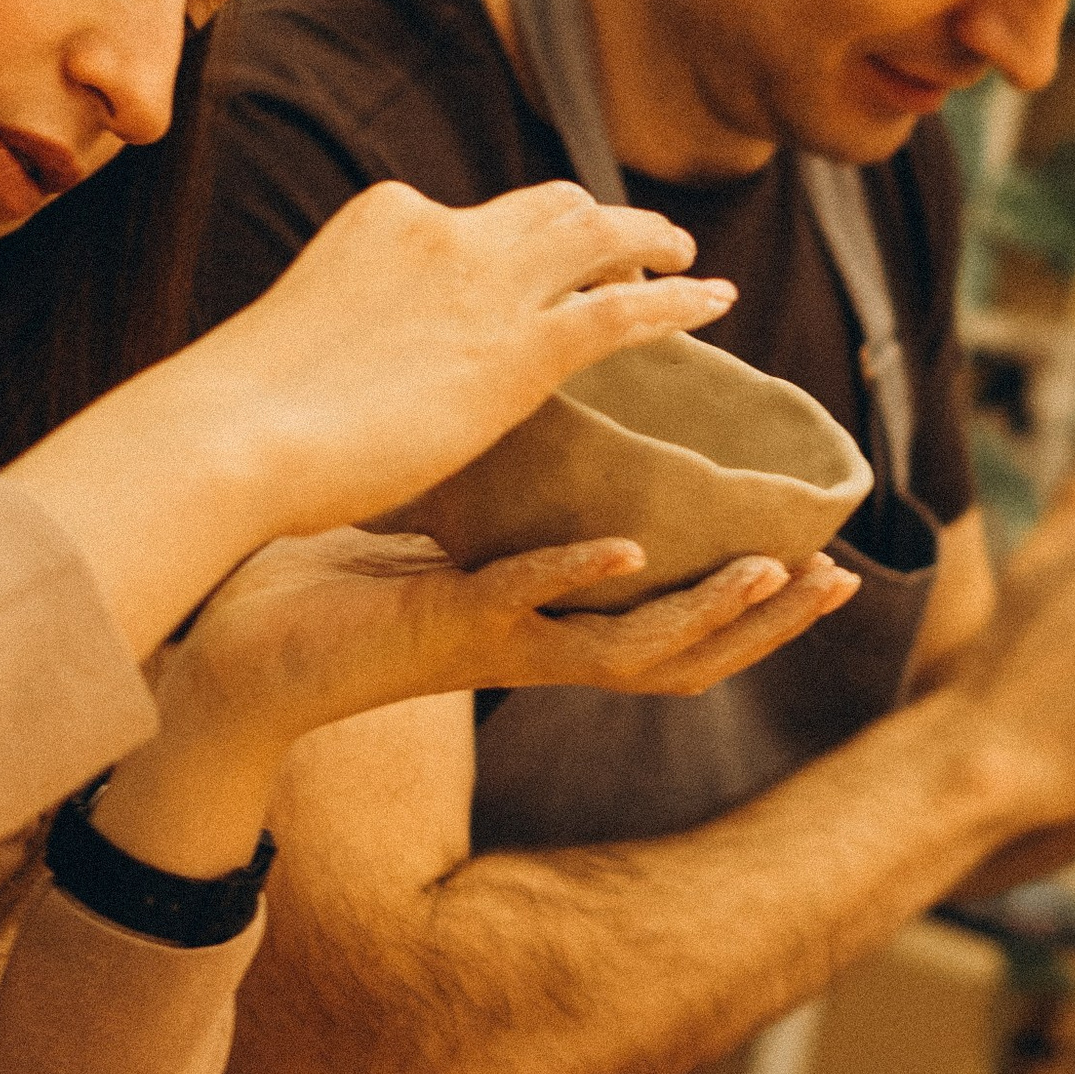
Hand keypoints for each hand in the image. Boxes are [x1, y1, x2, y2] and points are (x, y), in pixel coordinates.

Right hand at [6, 179, 747, 673]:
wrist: (231, 434)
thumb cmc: (239, 421)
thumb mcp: (296, 346)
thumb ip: (343, 343)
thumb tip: (339, 386)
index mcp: (381, 218)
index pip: (466, 217)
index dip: (512, 237)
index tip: (534, 262)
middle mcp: (442, 229)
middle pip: (546, 206)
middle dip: (594, 220)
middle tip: (634, 242)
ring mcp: (486, 283)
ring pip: (598, 238)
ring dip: (649, 239)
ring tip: (685, 258)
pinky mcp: (521, 349)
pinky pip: (624, 309)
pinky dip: (677, 297)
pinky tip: (714, 301)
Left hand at [88, 531, 861, 872]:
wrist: (233, 648)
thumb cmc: (332, 589)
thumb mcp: (445, 534)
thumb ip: (502, 498)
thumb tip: (543, 419)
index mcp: (553, 628)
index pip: (681, 627)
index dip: (760, 605)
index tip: (831, 563)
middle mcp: (541, 647)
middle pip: (686, 655)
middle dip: (770, 624)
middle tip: (841, 579)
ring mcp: (497, 642)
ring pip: (628, 647)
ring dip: (705, 609)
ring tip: (771, 569)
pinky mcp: (443, 626)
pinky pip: (526, 603)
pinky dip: (578, 576)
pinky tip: (628, 551)